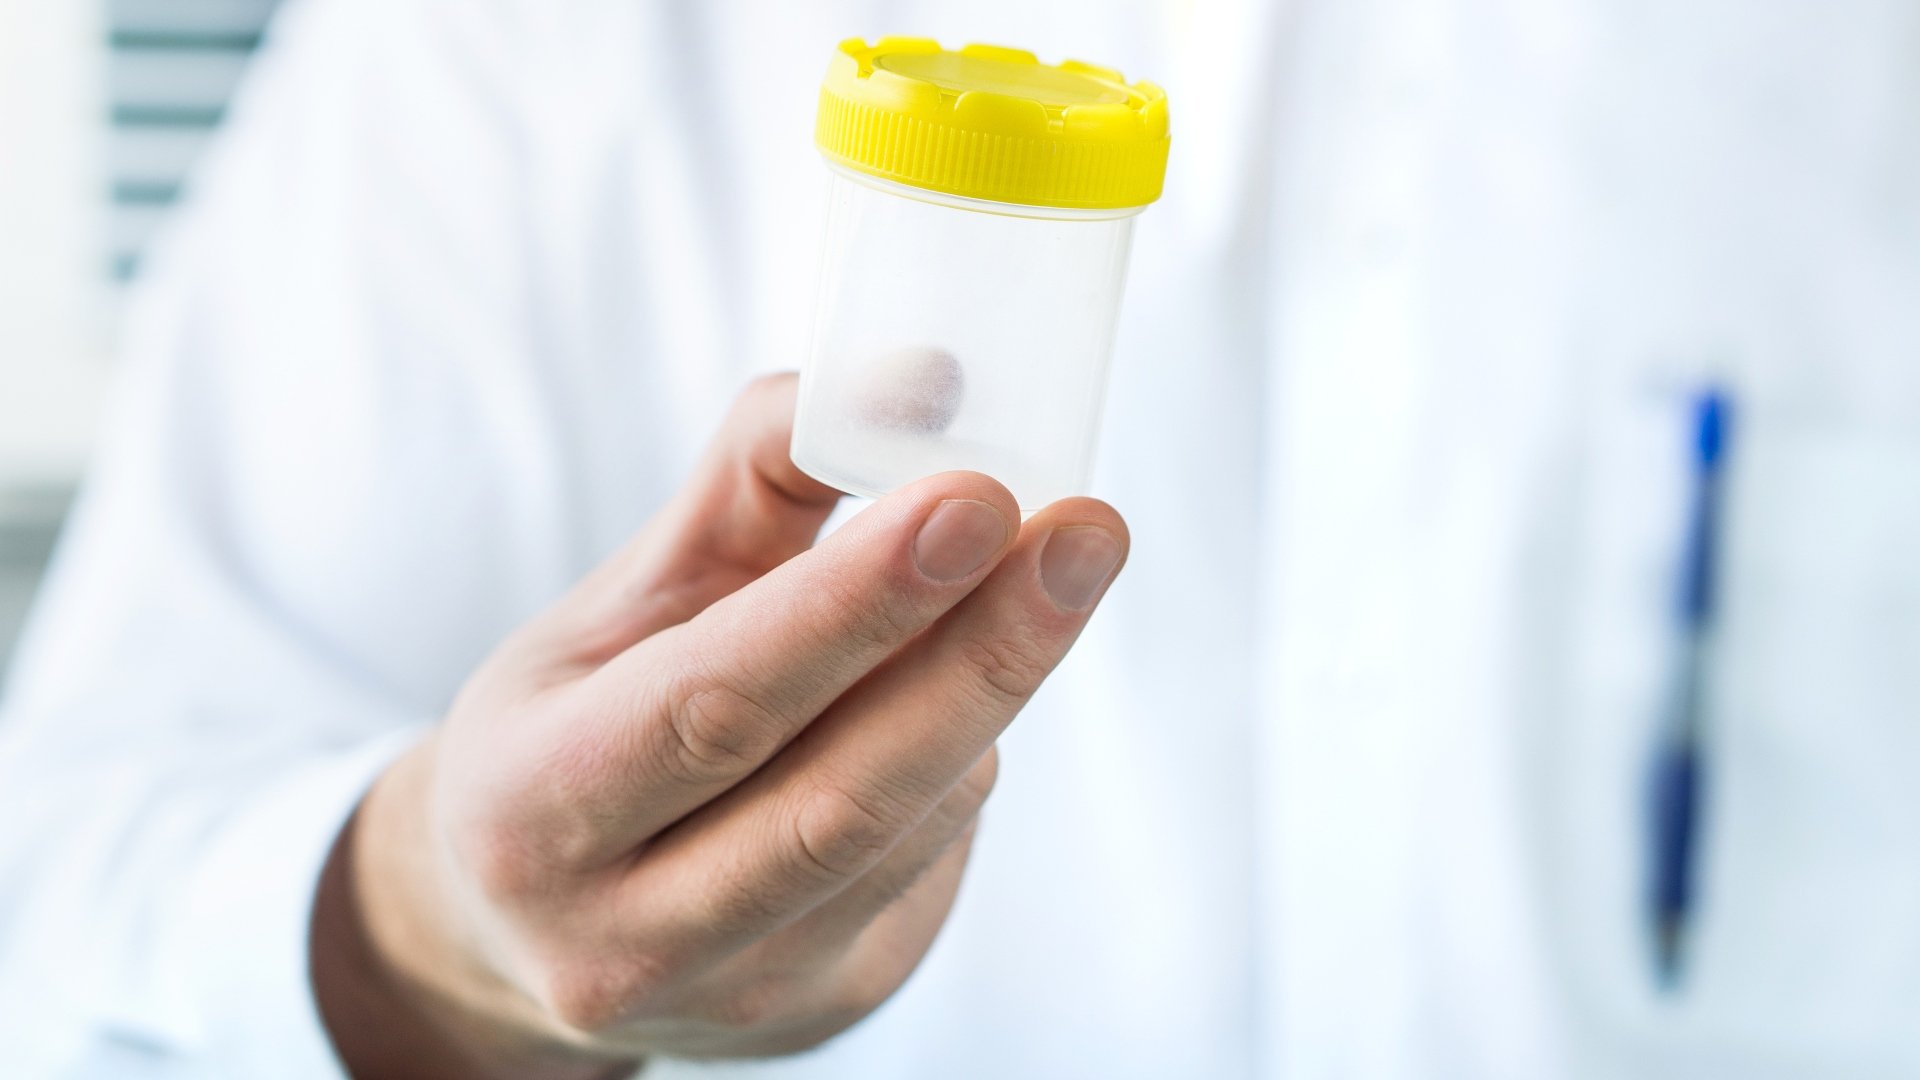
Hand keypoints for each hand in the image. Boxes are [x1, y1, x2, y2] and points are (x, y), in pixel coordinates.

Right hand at [311, 374, 1128, 1077]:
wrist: (528, 919)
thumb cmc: (579, 721)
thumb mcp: (625, 595)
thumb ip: (759, 477)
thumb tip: (921, 382)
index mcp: (537, 806)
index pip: (719, 700)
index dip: (855, 603)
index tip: (978, 495)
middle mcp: (623, 934)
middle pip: (842, 794)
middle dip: (985, 652)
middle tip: (1089, 532)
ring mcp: (733, 996)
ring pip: (909, 828)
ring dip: (978, 694)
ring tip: (1003, 590)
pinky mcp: (823, 1011)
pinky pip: (932, 864)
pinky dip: (958, 760)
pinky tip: (945, 703)